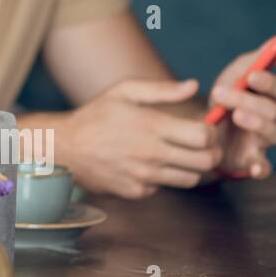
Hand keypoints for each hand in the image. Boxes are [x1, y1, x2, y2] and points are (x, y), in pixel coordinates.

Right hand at [62, 78, 222, 198]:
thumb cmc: (95, 116)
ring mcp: (144, 175)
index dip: (212, 133)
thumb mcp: (123, 92)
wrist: (64, 147)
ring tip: (177, 156)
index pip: (204, 137)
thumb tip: (194, 85)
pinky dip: (162, 178)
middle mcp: (151, 153)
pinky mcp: (136, 191)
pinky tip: (148, 165)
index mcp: (152, 126)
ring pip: (191, 179)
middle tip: (202, 147)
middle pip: (205, 162)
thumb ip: (162, 90)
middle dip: (211, 154)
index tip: (205, 130)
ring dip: (190, 168)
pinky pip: (163, 188)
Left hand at [207, 38, 275, 179]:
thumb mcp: (236, 73)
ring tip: (234, 116)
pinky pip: (264, 167)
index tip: (252, 76)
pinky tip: (255, 167)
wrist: (198, 128)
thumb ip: (261, 57)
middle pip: (274, 109)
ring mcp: (263, 141)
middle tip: (220, 93)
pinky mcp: (252, 161)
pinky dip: (262, 168)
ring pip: (273, 133)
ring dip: (255, 123)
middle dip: (248, 100)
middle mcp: (272, 119)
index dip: (270, 82)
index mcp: (269, 97)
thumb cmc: (224, 97)